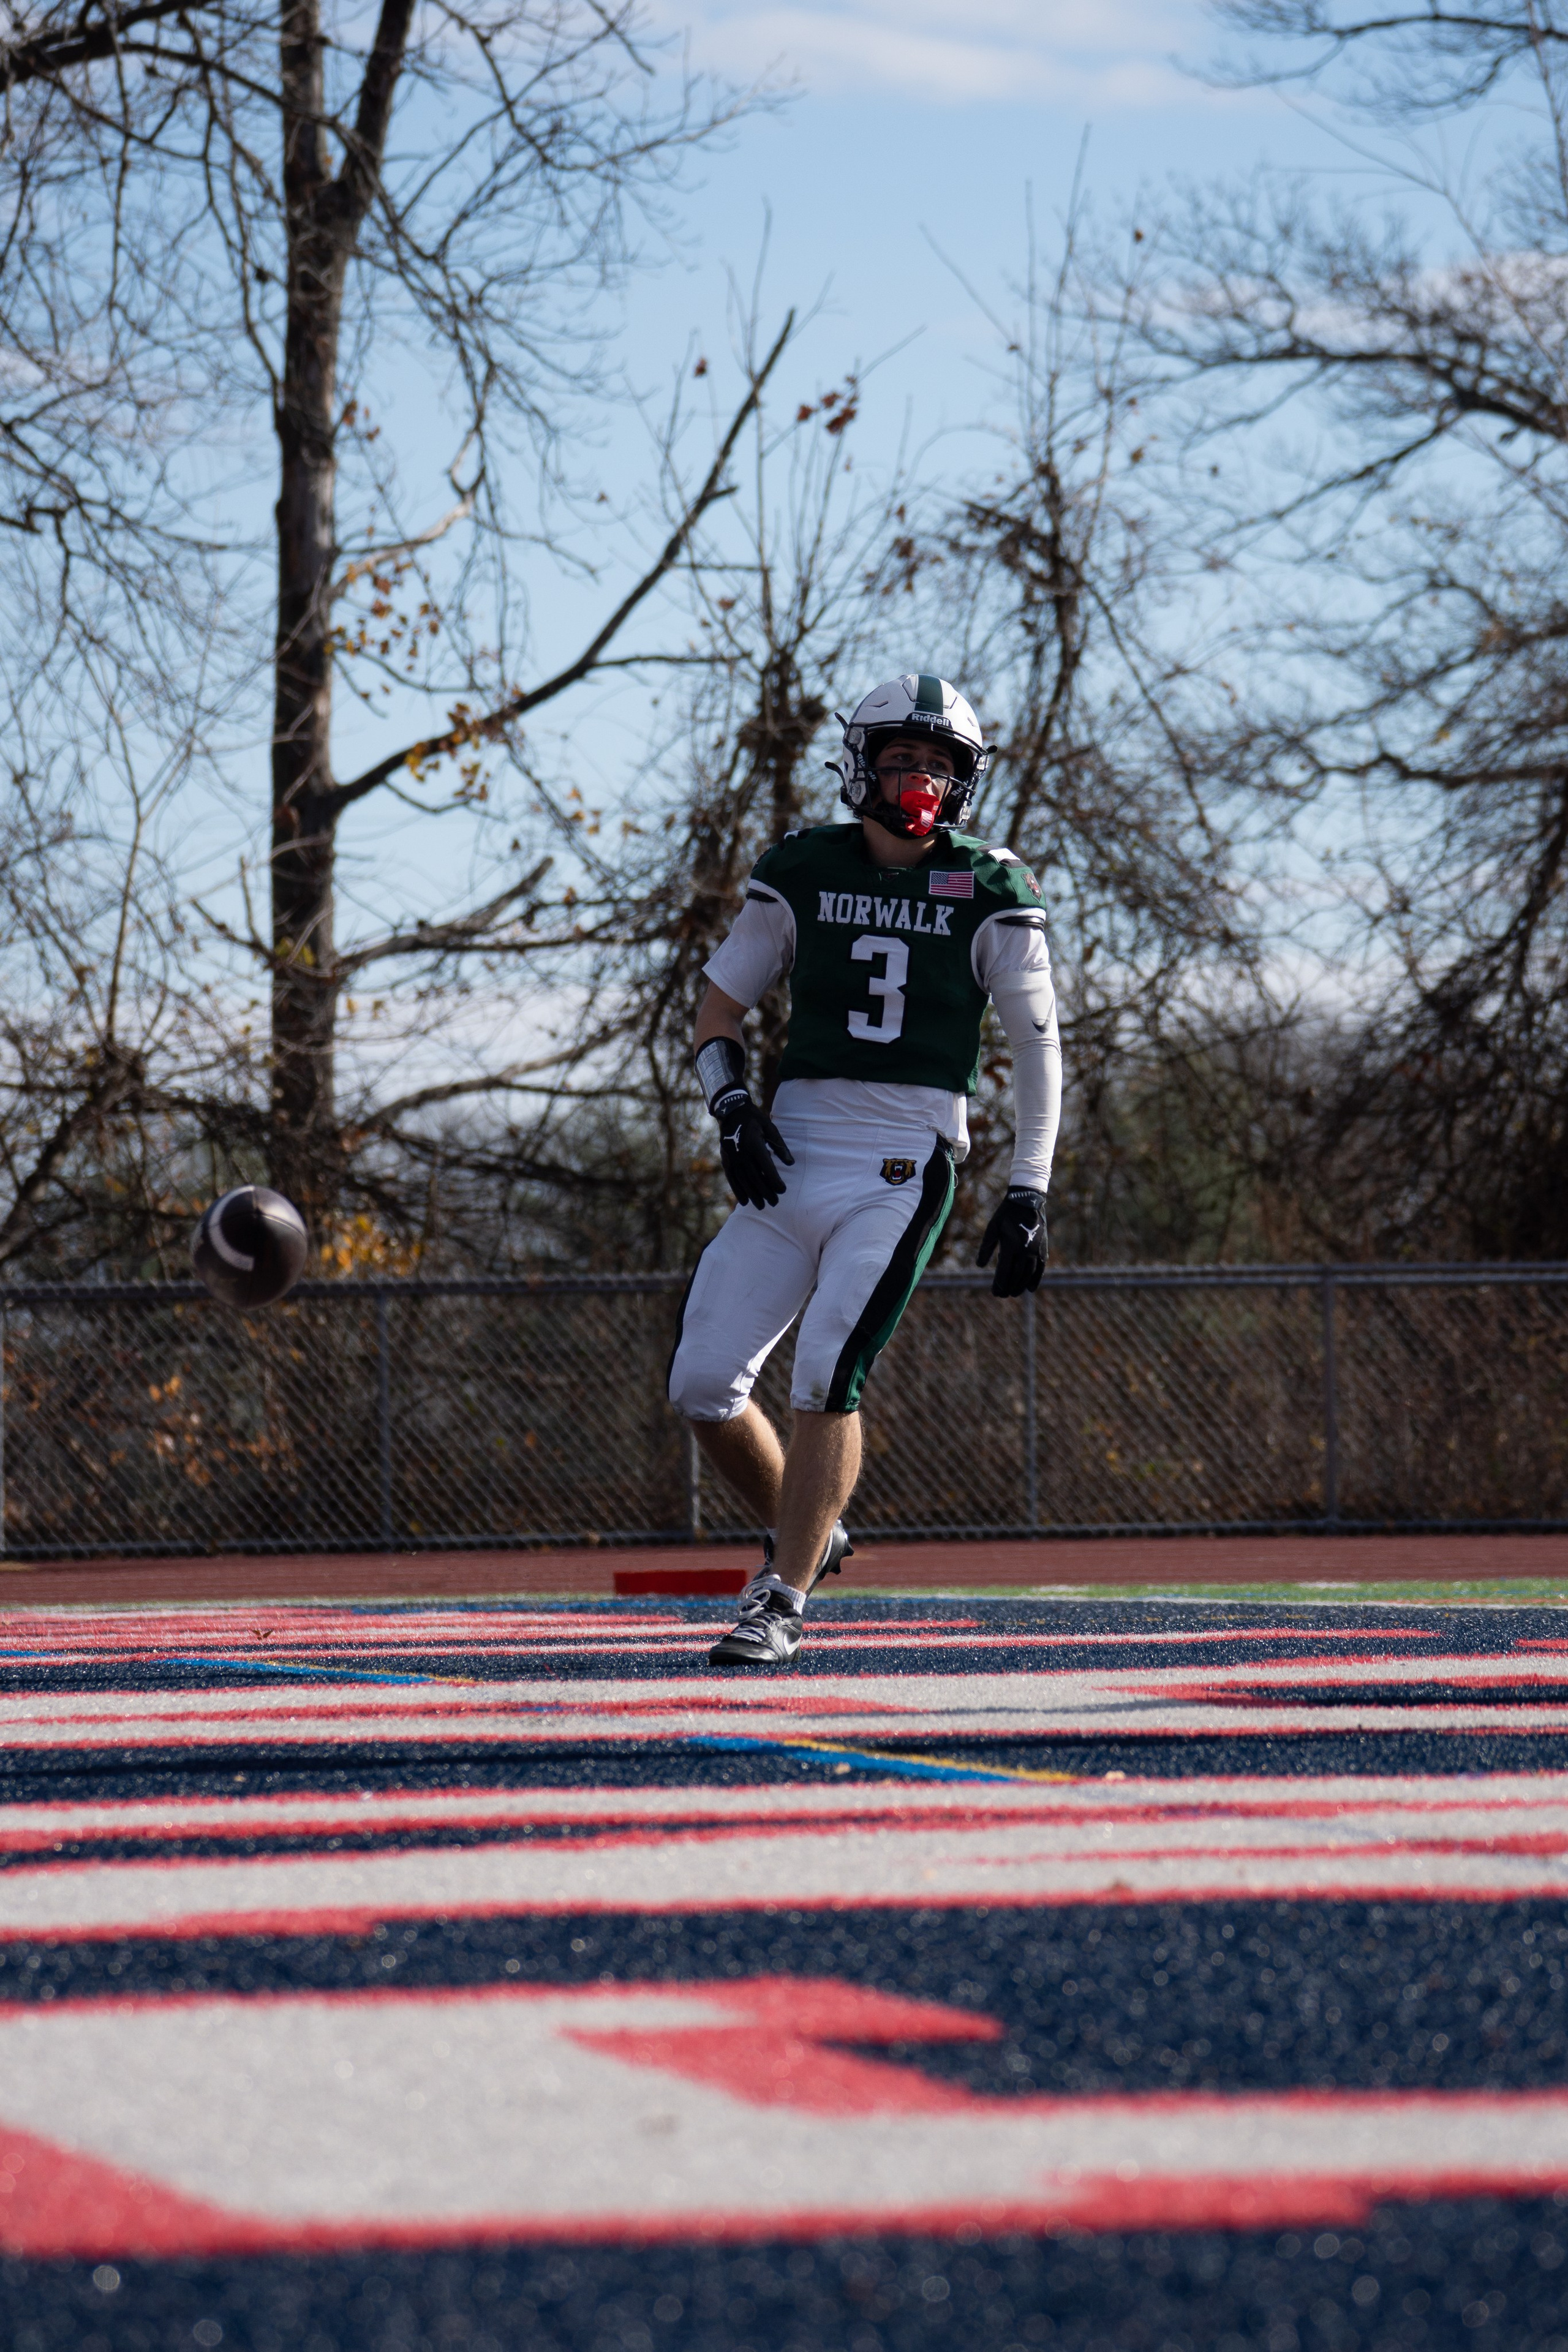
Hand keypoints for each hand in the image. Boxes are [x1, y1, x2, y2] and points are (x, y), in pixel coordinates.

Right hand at [715, 1087, 793, 1209]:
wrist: (731, 1111)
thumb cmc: (755, 1119)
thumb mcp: (770, 1128)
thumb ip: (780, 1146)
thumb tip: (791, 1163)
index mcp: (755, 1145)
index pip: (767, 1168)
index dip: (775, 1181)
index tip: (783, 1190)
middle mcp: (742, 1153)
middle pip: (756, 1178)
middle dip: (766, 1192)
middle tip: (775, 1203)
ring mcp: (732, 1158)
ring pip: (744, 1181)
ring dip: (753, 1195)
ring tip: (761, 1206)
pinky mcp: (726, 1160)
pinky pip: (732, 1179)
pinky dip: (738, 1191)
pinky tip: (744, 1202)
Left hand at [976, 1187, 1047, 1296]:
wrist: (1027, 1201)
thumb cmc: (1006, 1214)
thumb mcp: (992, 1228)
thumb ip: (986, 1247)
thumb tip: (979, 1266)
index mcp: (1010, 1245)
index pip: (1005, 1271)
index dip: (1000, 1283)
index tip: (995, 1292)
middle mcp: (1024, 1250)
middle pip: (1016, 1275)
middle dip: (1008, 1287)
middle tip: (1002, 1295)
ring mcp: (1035, 1250)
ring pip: (1028, 1274)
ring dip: (1021, 1286)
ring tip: (1014, 1293)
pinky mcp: (1043, 1248)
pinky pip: (1040, 1268)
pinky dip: (1036, 1279)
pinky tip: (1031, 1289)